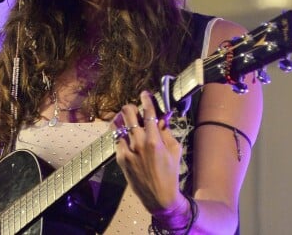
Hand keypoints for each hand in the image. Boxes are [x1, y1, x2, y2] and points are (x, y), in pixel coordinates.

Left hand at [114, 91, 183, 214]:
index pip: (148, 113)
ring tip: (128, 121)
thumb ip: (165, 131)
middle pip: (127, 113)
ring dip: (124, 120)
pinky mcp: (120, 158)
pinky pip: (117, 139)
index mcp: (154, 140)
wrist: (159, 197)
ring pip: (118, 125)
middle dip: (131, 107)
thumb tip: (160, 117)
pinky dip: (121, 134)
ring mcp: (127, 151)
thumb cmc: (171, 173)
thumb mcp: (174, 150)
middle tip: (135, 109)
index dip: (146, 100)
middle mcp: (138, 143)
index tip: (145, 93)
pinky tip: (126, 135)